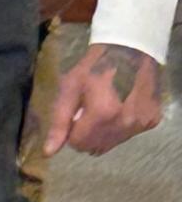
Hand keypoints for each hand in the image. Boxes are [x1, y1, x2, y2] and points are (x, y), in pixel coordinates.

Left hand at [45, 43, 162, 157]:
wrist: (130, 49)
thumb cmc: (95, 65)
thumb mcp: (70, 85)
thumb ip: (60, 120)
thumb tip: (48, 152)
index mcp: (103, 114)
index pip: (78, 143)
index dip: (72, 129)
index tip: (74, 113)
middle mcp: (125, 124)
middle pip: (95, 147)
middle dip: (85, 132)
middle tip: (87, 109)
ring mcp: (141, 124)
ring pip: (111, 143)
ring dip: (102, 132)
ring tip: (103, 107)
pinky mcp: (152, 122)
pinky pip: (127, 135)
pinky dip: (119, 127)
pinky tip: (119, 107)